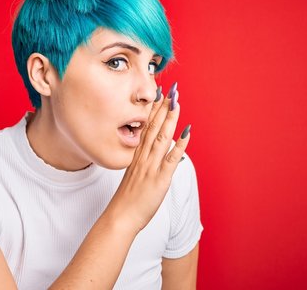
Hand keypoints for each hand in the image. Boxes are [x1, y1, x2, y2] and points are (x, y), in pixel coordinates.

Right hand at [105, 83, 190, 233]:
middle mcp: (143, 158)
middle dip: (163, 108)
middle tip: (171, 90)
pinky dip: (179, 145)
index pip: (146, 128)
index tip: (159, 95)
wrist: (120, 216)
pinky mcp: (159, 179)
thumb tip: (154, 155)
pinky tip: (186, 133)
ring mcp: (151, 167)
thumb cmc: (127, 199)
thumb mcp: (133, 176)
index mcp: (137, 156)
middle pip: (153, 128)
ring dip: (170, 119)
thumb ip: (143, 163)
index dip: (153, 111)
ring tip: (176, 102)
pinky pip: (170, 159)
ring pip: (161, 138)